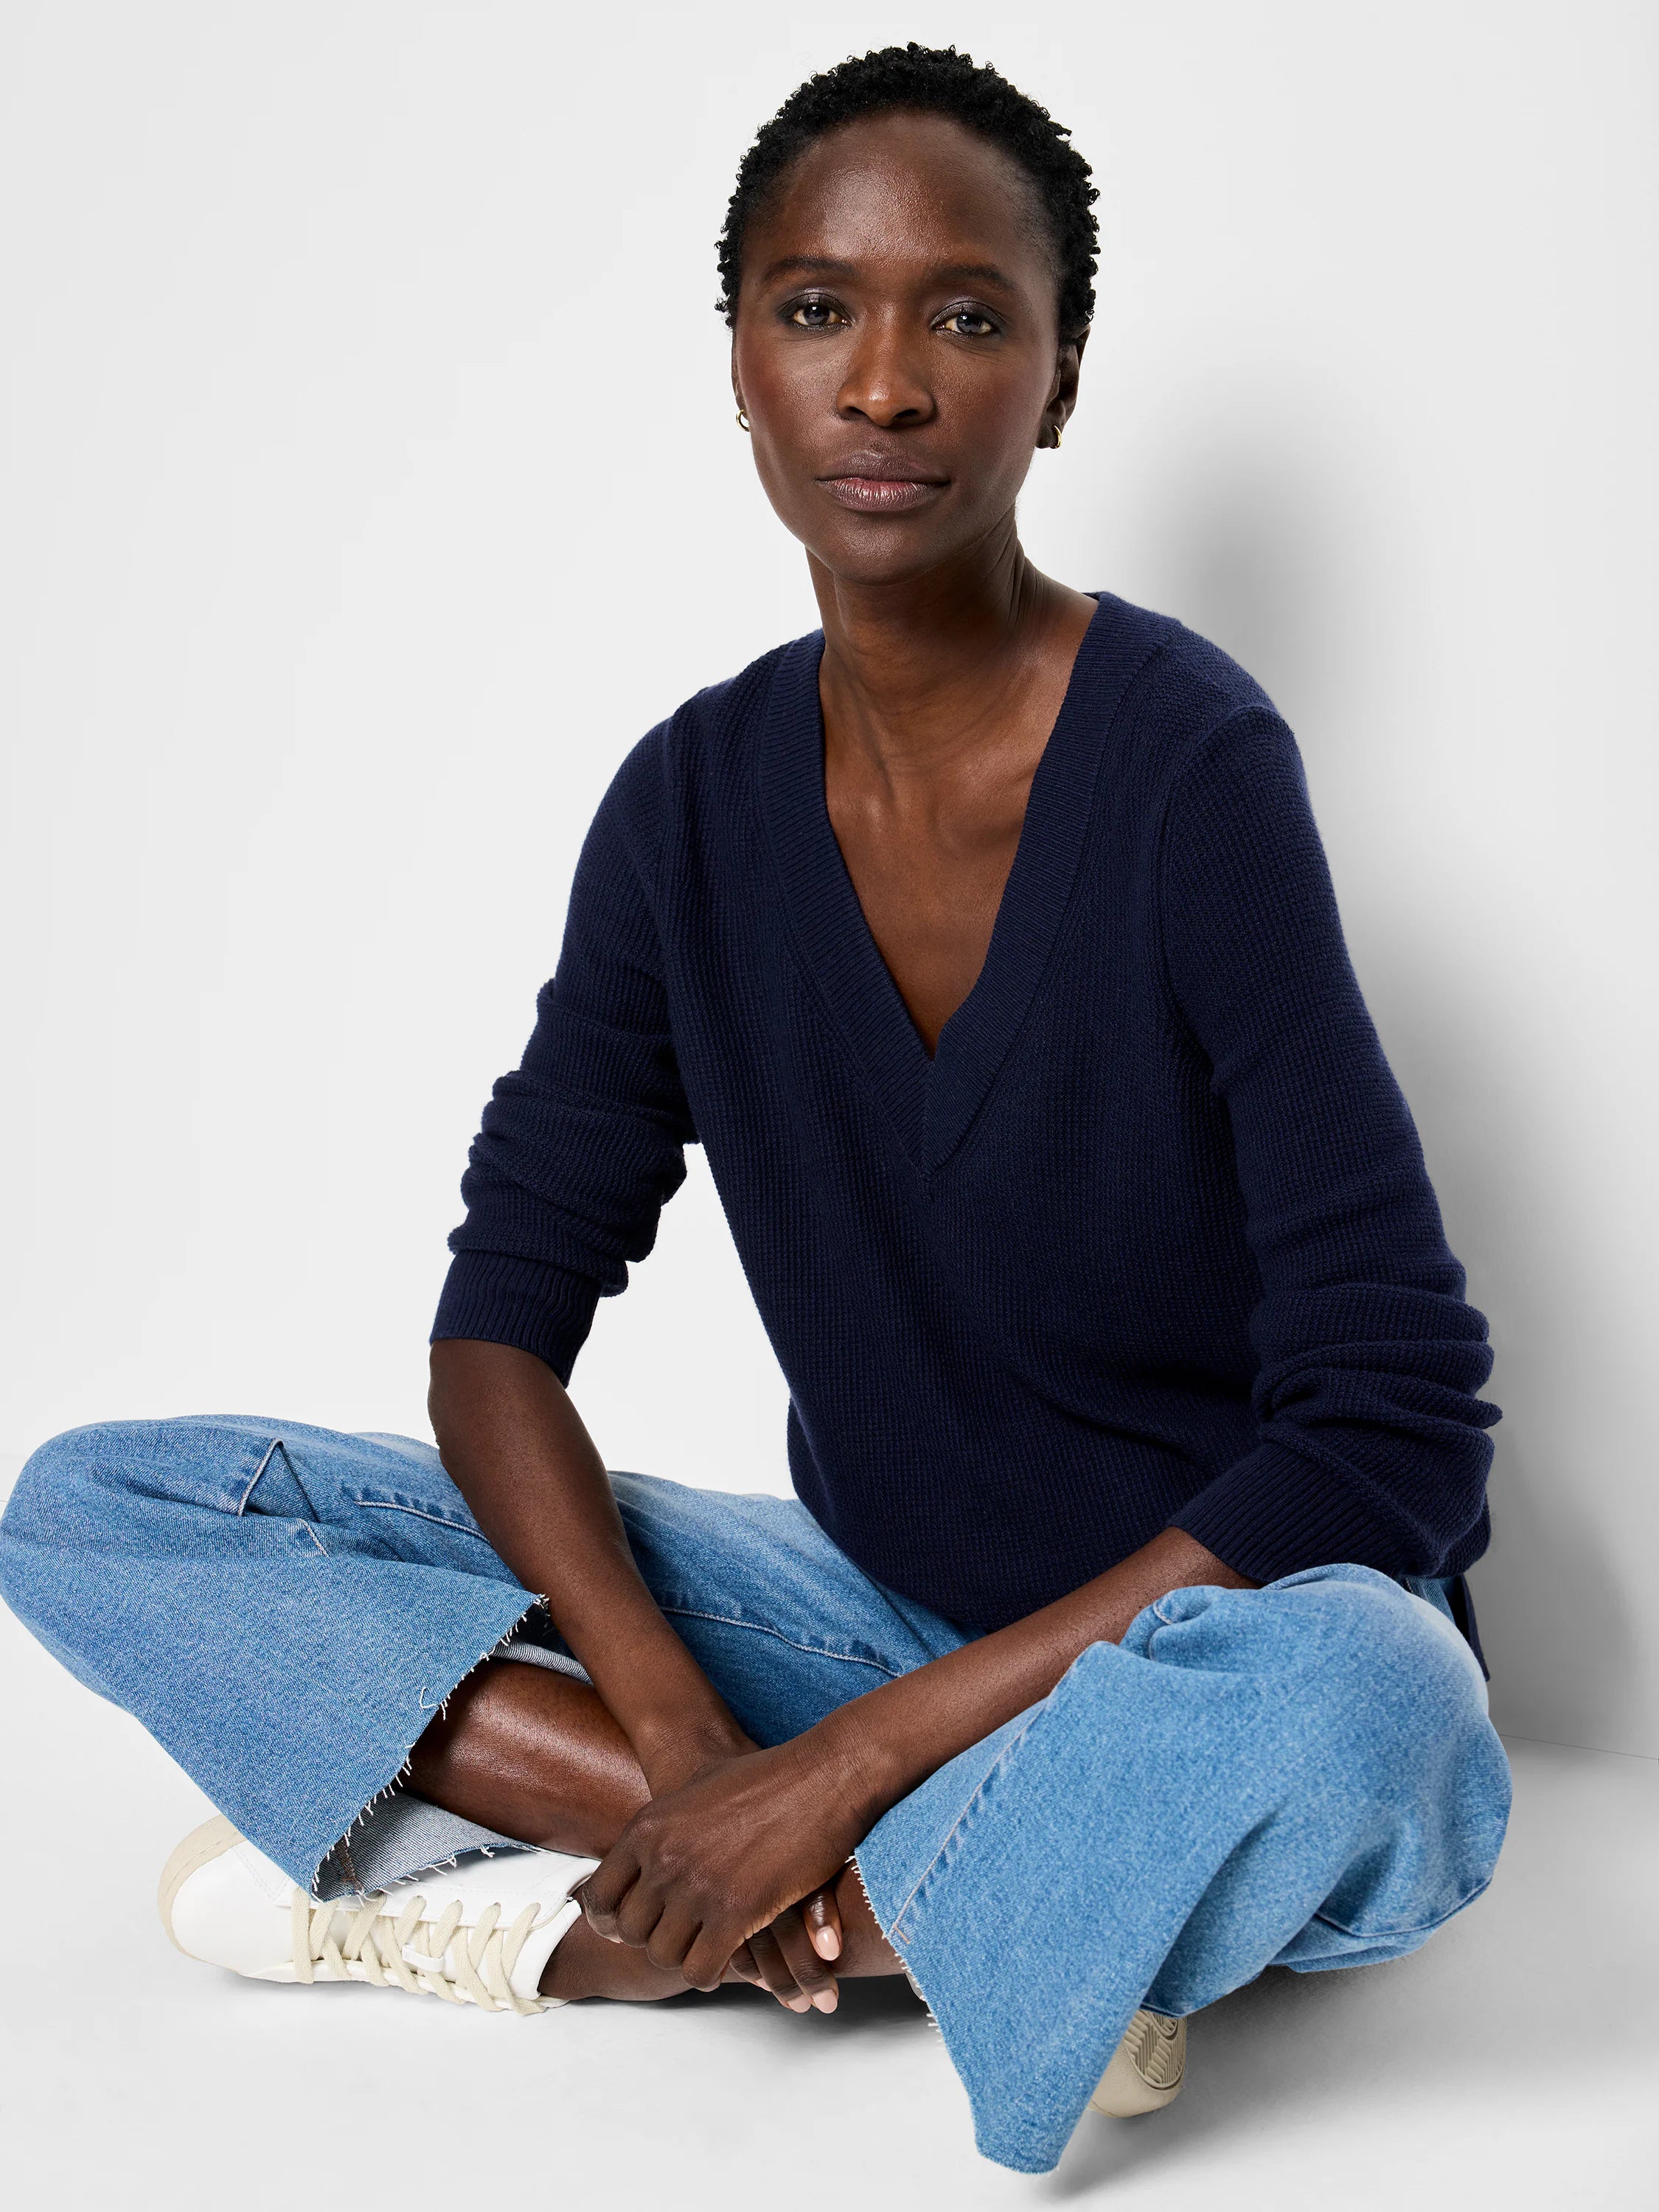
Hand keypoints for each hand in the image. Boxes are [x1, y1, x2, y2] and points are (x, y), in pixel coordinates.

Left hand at [579, 1730, 870, 2000]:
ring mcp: (696, 1887)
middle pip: (632, 1933)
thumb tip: (647, 1848)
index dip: (612, 1923)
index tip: (636, 1928)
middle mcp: (663, 1860)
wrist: (821, 1777)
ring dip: (684, 1958)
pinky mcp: (735, 1912)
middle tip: (683, 1938)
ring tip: (706, 1950)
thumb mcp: (697, 1788)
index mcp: (647, 1829)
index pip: (599, 1898)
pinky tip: (728, 1960)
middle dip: (655, 1941)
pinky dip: (710, 1973)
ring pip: (663, 1955)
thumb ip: (666, 1824)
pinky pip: (701, 1968)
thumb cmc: (766, 1778)